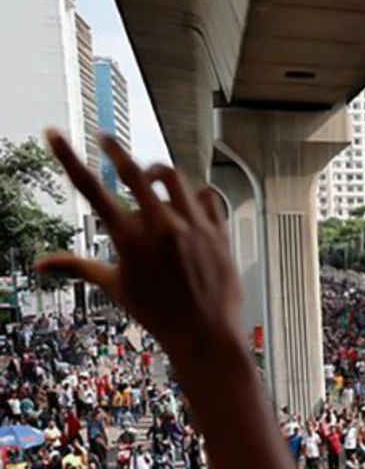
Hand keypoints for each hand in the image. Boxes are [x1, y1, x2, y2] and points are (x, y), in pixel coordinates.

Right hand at [37, 130, 242, 364]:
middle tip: (105, 138)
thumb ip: (78, 267)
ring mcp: (193, 228)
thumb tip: (42, 263)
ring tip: (151, 178)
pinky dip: (194, 194)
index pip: (90, 190)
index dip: (68, 157)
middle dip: (114, 150)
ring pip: (174, 177)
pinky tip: (188, 201)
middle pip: (133, 171)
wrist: (205, 334)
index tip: (54, 134)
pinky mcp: (218, 232)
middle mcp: (161, 228)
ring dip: (158, 173)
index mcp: (129, 239)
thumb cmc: (158, 314)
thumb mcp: (115, 287)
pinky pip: (207, 196)